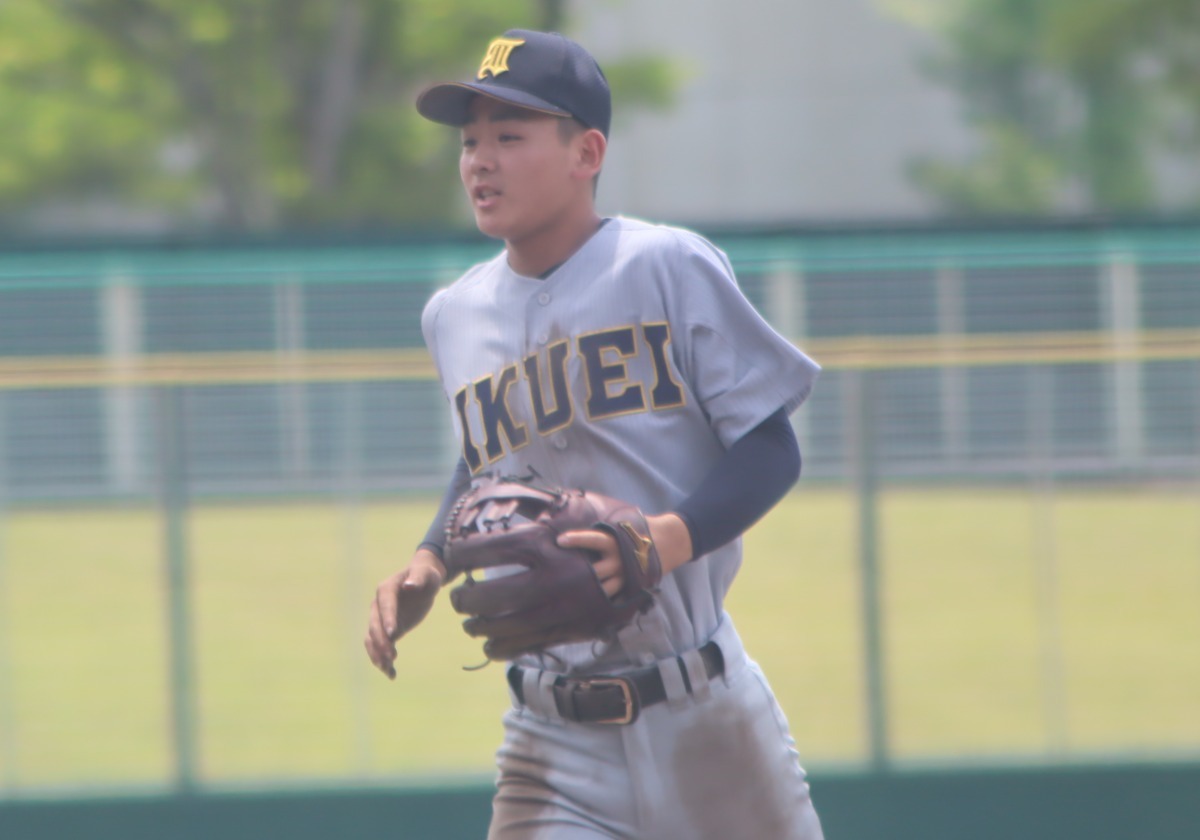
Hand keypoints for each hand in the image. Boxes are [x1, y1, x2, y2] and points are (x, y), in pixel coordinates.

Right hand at [364, 549, 444, 679]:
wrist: (422, 582)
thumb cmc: (425, 575)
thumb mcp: (425, 575)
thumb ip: (418, 579)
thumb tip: (409, 585)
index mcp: (386, 589)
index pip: (385, 606)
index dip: (388, 619)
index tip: (392, 634)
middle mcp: (378, 605)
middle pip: (375, 626)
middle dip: (381, 642)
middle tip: (392, 656)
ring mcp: (380, 619)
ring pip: (372, 639)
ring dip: (377, 654)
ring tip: (388, 669)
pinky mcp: (387, 631)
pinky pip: (381, 646)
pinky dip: (383, 660)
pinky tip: (391, 674)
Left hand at [557, 512, 692, 597]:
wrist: (670, 541)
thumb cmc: (641, 528)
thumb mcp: (624, 522)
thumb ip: (605, 527)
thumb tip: (580, 516)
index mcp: (616, 541)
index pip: (593, 539)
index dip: (576, 540)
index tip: (559, 540)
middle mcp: (620, 560)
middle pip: (595, 572)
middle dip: (578, 574)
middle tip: (560, 575)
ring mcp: (626, 576)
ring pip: (604, 590)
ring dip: (589, 592)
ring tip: (571, 594)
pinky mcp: (632, 587)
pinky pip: (616, 599)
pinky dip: (604, 602)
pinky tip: (589, 606)